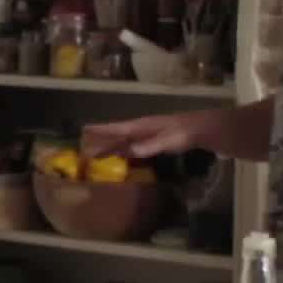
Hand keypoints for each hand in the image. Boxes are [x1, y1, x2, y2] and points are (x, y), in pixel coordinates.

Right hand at [81, 111, 211, 159]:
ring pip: (123, 141)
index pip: (116, 128)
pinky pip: (132, 146)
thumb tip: (130, 150)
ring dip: (110, 146)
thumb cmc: (183, 132)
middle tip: (84, 146)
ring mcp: (146, 135)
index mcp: (141, 126)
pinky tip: (120, 156)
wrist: (199, 129)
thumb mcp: (167, 140)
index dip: (100, 130)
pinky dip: (123, 151)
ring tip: (95, 152)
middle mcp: (140, 129)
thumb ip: (150, 145)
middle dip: (100, 140)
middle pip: (116, 135)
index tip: (84, 129)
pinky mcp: (153, 142)